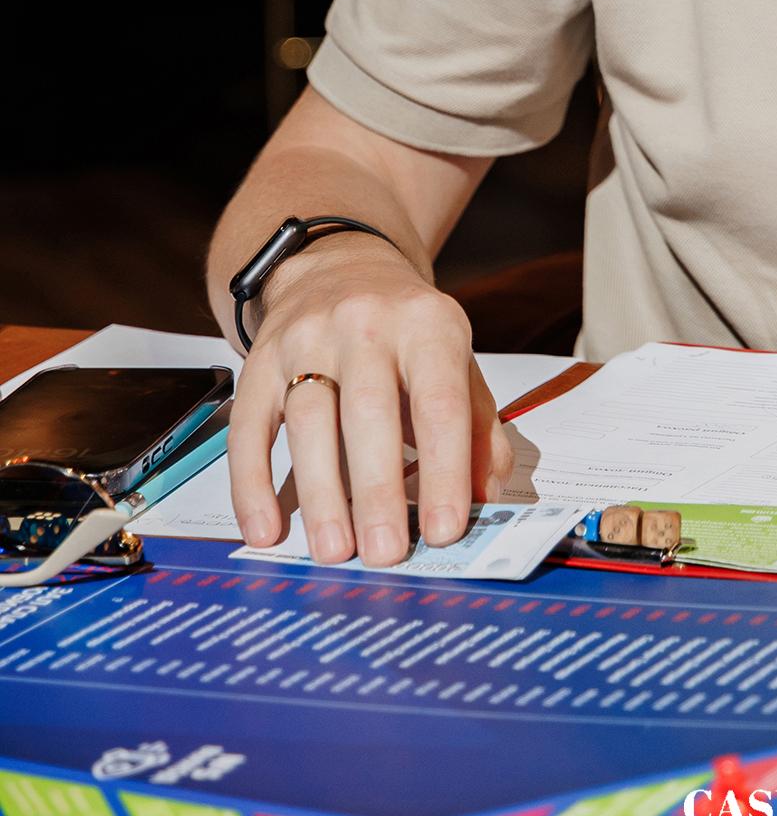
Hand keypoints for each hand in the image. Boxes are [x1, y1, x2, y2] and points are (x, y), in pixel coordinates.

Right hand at [226, 236, 511, 565]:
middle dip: (378, 490)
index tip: (444, 530)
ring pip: (308, 420)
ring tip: (334, 551)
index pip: (439, 402)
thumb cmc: (407, 329)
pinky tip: (265, 529)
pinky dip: (252, 483)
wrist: (338, 263)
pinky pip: (249, 426)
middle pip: (369, 412)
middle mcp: (365, 324)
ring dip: (320, 493)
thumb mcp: (457, 360)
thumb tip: (489, 493)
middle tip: (385, 553)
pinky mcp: (258, 361)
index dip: (444, 469)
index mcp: (427, 324)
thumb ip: (479, 426)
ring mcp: (306, 339)